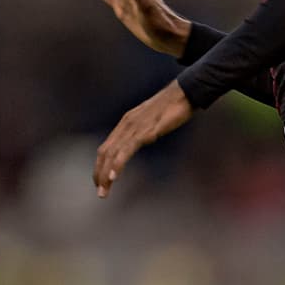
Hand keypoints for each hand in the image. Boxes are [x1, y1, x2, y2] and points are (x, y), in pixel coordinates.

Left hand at [94, 82, 192, 197]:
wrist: (185, 93)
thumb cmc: (172, 107)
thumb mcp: (153, 121)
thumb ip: (144, 131)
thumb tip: (141, 141)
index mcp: (126, 123)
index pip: (106, 148)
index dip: (100, 166)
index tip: (100, 181)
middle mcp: (126, 125)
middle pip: (105, 152)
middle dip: (99, 174)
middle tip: (100, 192)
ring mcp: (134, 127)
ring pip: (113, 153)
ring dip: (106, 174)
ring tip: (104, 190)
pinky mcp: (145, 131)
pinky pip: (127, 149)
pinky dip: (118, 164)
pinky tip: (114, 176)